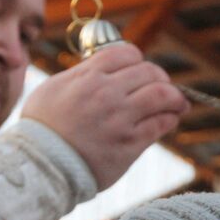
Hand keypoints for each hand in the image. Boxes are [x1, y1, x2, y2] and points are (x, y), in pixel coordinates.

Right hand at [21, 43, 189, 189]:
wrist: (41, 166)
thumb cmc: (42, 128)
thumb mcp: (52, 88)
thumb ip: (80, 73)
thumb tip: (102, 65)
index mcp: (88, 77)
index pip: (127, 53)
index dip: (137, 60)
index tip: (139, 70)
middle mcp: (107, 93)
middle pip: (149, 72)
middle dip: (160, 77)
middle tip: (163, 86)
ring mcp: (121, 118)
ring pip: (163, 95)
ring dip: (175, 97)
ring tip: (178, 103)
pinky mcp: (130, 144)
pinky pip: (161, 124)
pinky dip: (170, 118)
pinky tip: (170, 119)